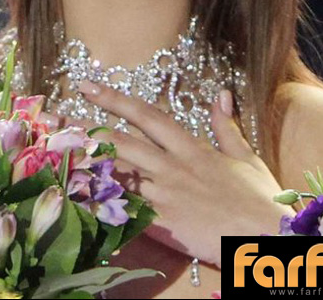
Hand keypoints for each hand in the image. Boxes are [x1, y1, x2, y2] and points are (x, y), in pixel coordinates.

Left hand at [51, 80, 293, 266]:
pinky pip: (126, 210)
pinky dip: (102, 203)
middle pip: (123, 141)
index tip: (88, 86)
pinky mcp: (163, 224)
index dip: (115, 99)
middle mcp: (172, 165)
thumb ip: (226, 125)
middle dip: (88, 128)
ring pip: (119, 173)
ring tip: (59, 151)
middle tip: (56, 119)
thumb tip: (221, 93)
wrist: (266, 235)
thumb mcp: (244, 156)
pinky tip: (78, 197)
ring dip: (88, 161)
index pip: (147, 115)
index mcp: (190, 147)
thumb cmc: (258, 198)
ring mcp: (166, 195)